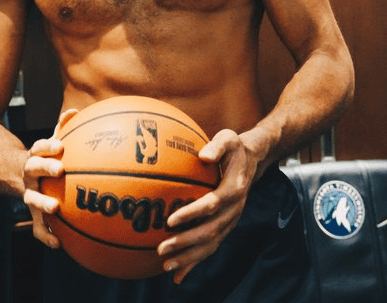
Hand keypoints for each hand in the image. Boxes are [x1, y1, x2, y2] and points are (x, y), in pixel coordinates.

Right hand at [23, 109, 78, 247]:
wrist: (17, 176)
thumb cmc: (45, 157)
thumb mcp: (51, 142)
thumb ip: (62, 128)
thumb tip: (74, 111)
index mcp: (35, 156)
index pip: (39, 148)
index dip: (48, 146)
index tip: (61, 146)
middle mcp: (29, 175)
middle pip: (33, 169)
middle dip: (45, 168)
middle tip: (60, 170)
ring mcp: (29, 194)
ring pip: (31, 199)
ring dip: (42, 204)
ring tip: (55, 209)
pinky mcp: (32, 213)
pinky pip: (37, 227)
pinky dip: (46, 235)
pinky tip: (59, 244)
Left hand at [157, 129, 258, 283]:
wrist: (252, 161)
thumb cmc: (233, 147)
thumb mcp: (228, 138)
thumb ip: (217, 145)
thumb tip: (202, 155)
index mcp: (234, 189)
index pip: (212, 204)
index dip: (192, 213)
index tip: (171, 219)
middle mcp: (235, 210)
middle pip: (210, 231)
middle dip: (186, 242)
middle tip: (162, 248)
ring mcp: (231, 221)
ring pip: (210, 244)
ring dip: (189, 257)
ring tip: (166, 265)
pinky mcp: (226, 227)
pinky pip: (210, 248)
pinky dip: (195, 263)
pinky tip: (177, 275)